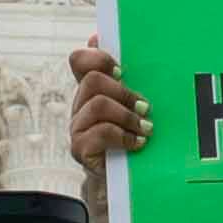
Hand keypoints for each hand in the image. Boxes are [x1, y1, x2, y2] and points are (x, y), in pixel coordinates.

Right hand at [63, 40, 151, 169]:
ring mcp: (77, 127)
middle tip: (144, 107)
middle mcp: (80, 105)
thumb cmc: (132, 137)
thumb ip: (128, 82)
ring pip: (98, 104)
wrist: (125, 178)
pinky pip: (100, 132)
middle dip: (123, 92)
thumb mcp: (133, 107)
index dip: (98, 58)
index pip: (79, 61)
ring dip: (127, 115)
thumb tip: (110, 44)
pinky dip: (124, 136)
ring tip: (145, 127)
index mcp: (91, 90)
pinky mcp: (80, 148)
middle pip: (93, 80)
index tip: (121, 71)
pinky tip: (137, 143)